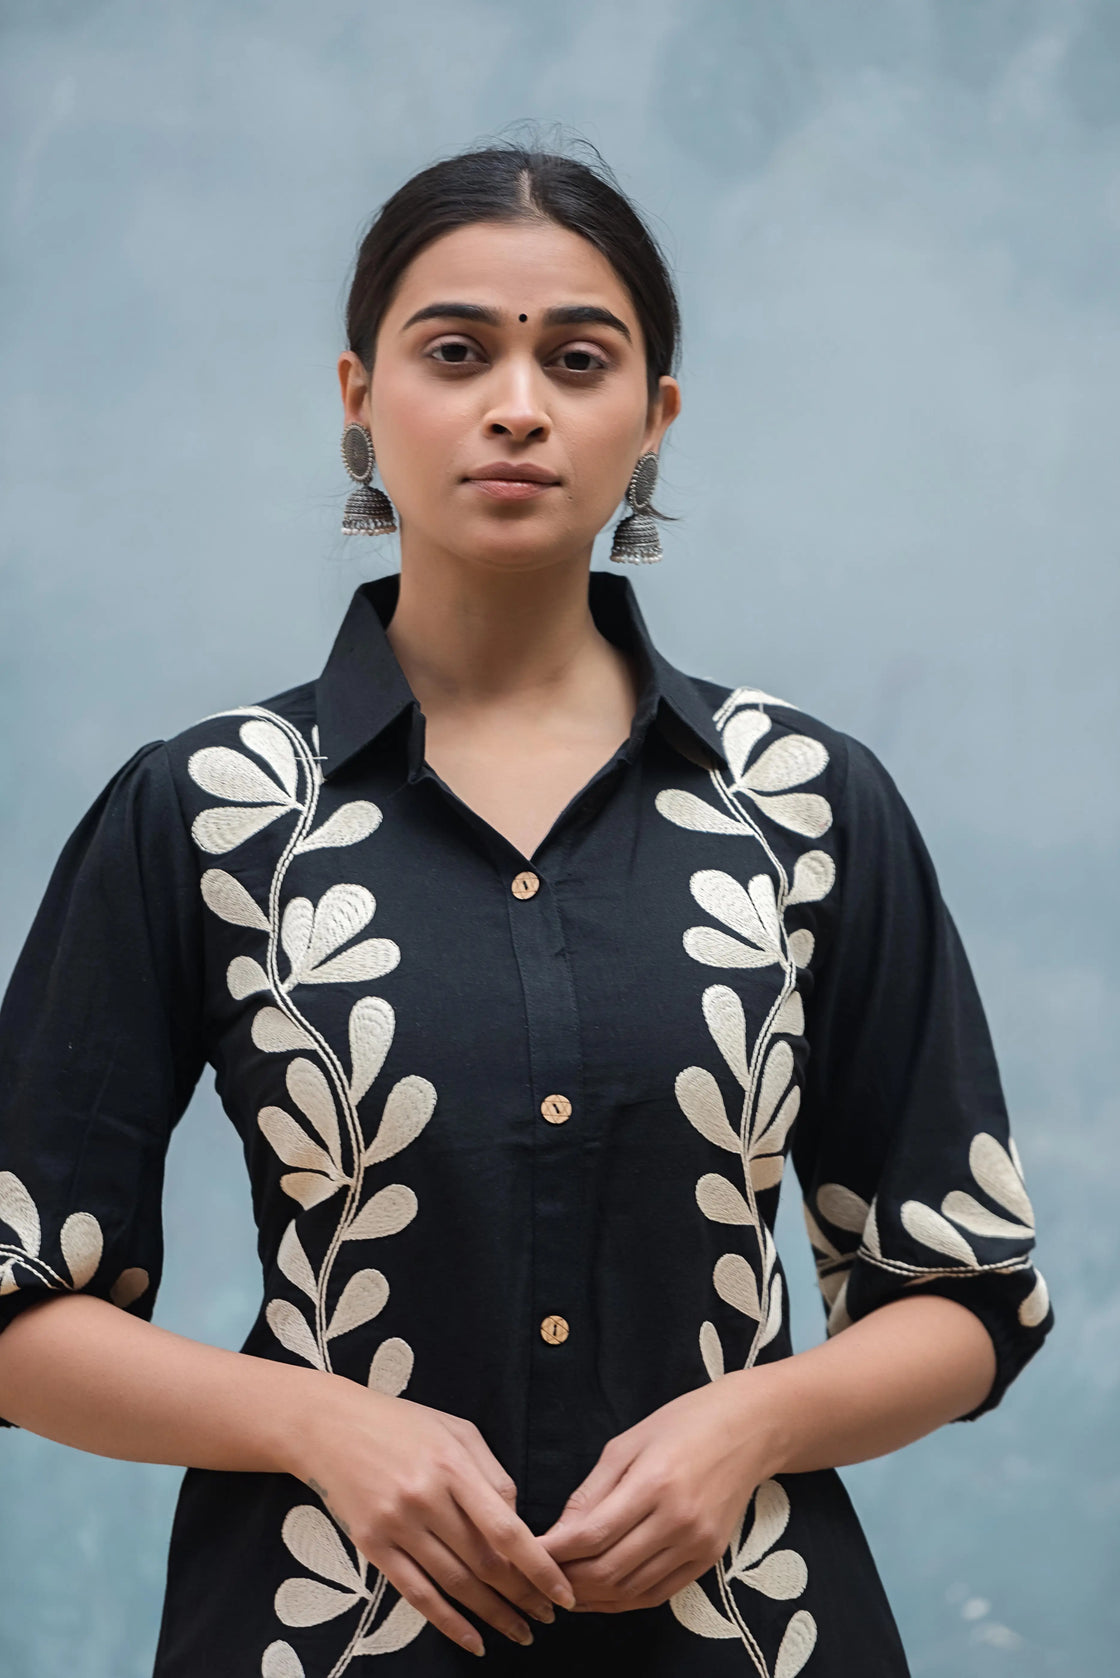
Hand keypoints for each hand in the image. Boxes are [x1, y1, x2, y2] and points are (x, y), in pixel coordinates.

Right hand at [290, 1376, 574, 1656]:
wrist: (328, 1426)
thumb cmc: (401, 1423)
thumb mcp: (455, 1429)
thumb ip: (492, 1473)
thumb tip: (518, 1521)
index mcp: (453, 1465)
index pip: (507, 1529)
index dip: (539, 1567)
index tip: (563, 1592)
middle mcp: (426, 1498)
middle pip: (484, 1564)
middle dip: (522, 1596)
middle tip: (547, 1616)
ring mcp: (396, 1525)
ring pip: (455, 1584)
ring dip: (493, 1615)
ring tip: (520, 1631)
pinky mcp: (372, 1547)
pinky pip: (416, 1595)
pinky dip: (448, 1624)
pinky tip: (474, 1640)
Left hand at [539, 1375, 775, 1612]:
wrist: (749, 1429)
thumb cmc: (683, 1424)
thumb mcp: (628, 1443)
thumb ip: (592, 1492)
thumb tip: (558, 1534)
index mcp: (654, 1483)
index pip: (591, 1535)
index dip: (554, 1551)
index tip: (529, 1553)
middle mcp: (678, 1521)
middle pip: (608, 1570)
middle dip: (567, 1578)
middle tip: (541, 1574)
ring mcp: (697, 1544)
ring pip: (631, 1590)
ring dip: (592, 1596)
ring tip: (565, 1588)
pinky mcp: (709, 1559)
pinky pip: (658, 1594)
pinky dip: (625, 1601)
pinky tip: (602, 1594)